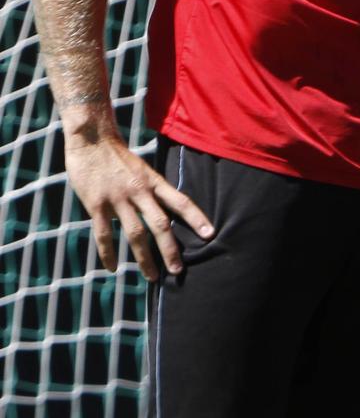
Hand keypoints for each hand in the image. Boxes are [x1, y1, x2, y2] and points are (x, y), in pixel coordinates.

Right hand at [63, 126, 212, 280]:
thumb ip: (152, 190)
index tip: (210, 234)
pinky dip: (109, 253)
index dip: (197, 218)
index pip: (181, 201)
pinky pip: (104, 234)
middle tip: (178, 271)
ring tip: (153, 277)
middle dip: (171, 249)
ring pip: (135, 234)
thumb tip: (164, 210)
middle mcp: (140, 191)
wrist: (92, 139)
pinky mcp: (96, 204)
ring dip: (144, 258)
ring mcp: (118, 199)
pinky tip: (113, 268)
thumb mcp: (143, 169)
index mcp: (154, 182)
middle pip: (160, 224)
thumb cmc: (118, 156)